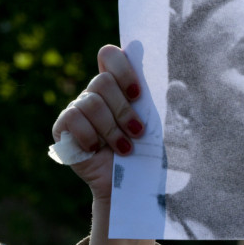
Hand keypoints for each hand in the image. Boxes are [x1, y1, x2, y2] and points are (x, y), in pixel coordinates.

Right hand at [50, 44, 152, 244]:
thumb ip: (166, 102)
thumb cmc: (153, 155)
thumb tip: (179, 84)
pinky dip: (91, 137)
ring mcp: (77, 110)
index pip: (110, 55)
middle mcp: (96, 94)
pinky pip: (72, 119)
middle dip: (124, 110)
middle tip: (139, 132)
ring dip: (113, 129)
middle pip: (102, 80)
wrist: (134, 189)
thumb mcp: (164, 128)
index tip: (138, 93)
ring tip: (126, 148)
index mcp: (120, 86)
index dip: (122, 68)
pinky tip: (100, 151)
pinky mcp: (64, 129)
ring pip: (90, 102)